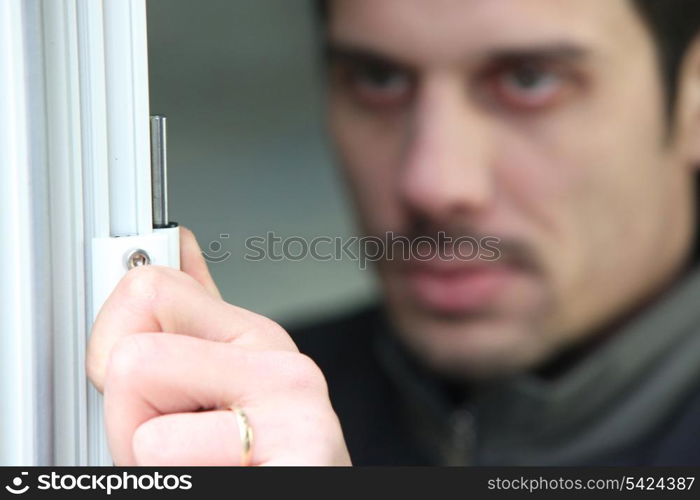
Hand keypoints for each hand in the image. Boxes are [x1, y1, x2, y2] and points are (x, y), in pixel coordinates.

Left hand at [86, 227, 350, 465]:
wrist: (301, 494)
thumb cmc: (257, 465)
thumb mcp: (218, 381)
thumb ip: (193, 314)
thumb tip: (175, 246)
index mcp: (255, 338)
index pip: (146, 288)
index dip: (116, 347)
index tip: (143, 379)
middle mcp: (282, 366)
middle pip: (131, 360)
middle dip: (132, 418)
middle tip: (182, 443)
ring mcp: (296, 411)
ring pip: (145, 431)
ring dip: (156, 465)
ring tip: (207, 469)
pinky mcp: (302, 456)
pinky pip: (179, 461)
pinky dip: (183, 485)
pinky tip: (232, 480)